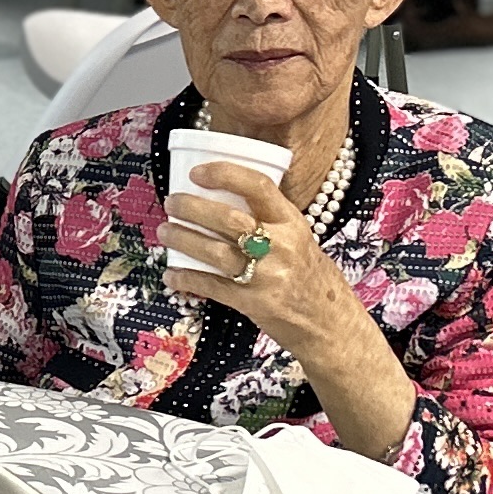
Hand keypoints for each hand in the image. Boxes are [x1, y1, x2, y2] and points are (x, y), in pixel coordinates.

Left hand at [162, 157, 365, 367]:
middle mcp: (281, 245)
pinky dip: (187, 279)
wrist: (328, 320)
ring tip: (164, 232)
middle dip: (192, 208)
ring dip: (183, 240)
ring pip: (216, 252)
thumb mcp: (297, 238)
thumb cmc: (308, 274)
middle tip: (172, 203)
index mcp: (292, 222)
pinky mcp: (253, 303)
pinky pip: (212, 286)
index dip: (225, 174)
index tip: (197, 173)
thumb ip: (267, 220)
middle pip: (229, 219)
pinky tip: (171, 275)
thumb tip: (218, 200)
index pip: (258, 186)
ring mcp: (267, 275)